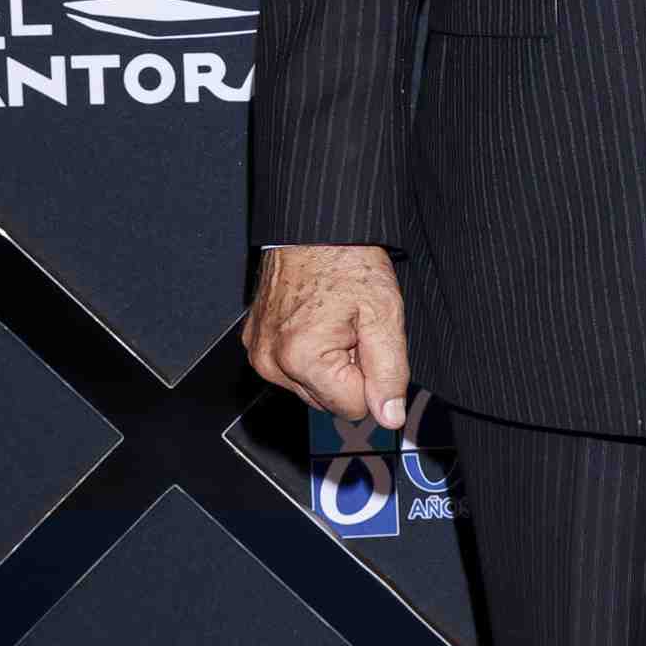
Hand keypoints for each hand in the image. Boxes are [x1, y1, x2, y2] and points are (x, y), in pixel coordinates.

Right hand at [241, 243, 409, 428]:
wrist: (314, 229)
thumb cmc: (347, 261)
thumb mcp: (383, 315)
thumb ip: (389, 372)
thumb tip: (390, 416)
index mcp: (301, 358)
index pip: (353, 408)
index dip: (370, 378)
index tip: (365, 341)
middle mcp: (272, 362)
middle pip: (328, 401)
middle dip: (347, 371)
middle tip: (351, 329)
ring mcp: (259, 352)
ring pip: (311, 388)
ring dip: (328, 363)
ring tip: (334, 322)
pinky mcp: (255, 342)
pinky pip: (291, 369)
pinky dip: (308, 353)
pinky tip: (317, 322)